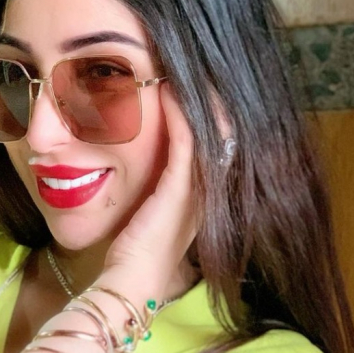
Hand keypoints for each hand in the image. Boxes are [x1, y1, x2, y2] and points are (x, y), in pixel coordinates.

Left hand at [102, 84, 197, 296]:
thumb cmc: (134, 252)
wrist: (133, 281)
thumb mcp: (148, 213)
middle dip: (212, 101)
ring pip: (209, 133)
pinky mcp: (180, 191)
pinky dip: (179, 114)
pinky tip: (169, 92)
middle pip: (221, 134)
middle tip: (198, 71)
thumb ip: (152, 187)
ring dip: (198, 101)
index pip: (215, 144)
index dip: (211, 114)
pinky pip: (186, 142)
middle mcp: (208, 191)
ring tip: (185, 73)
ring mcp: (198, 191)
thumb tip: (133, 161)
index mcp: (202, 196)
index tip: (195, 86)